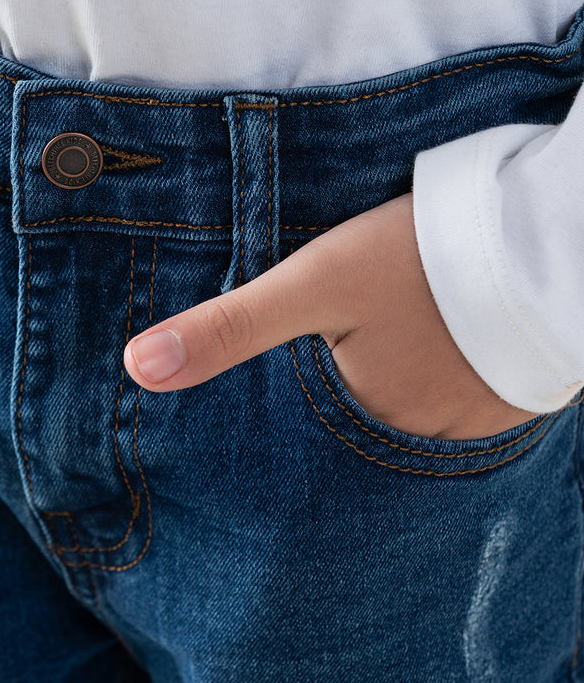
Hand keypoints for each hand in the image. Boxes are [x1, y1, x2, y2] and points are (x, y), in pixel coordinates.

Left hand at [122, 193, 538, 440]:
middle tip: (353, 368)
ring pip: (412, 421)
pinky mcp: (515, 400)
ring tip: (396, 355)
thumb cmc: (422, 258)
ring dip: (398, 397)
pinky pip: (462, 408)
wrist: (552, 234)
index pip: (307, 447)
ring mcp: (475, 428)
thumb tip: (139, 369)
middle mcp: (421, 443)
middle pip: (362, 433)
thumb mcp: (312, 283)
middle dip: (347, 411)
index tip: (282, 417)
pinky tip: (441, 352)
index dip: (292, 424)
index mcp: (366, 422)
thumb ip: (229, 327)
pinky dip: (444, 387)